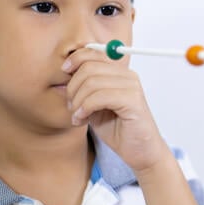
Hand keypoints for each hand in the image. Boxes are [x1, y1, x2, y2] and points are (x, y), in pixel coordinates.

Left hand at [62, 48, 169, 172]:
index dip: (75, 60)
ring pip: (92, 82)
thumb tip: (66, 70)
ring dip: (77, 102)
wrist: (139, 151)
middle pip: (89, 67)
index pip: (93, 53)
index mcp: (120, 73)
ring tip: (77, 116)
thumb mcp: (95, 104)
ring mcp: (132, 87)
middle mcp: (128, 76)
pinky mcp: (133, 101)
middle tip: (71, 106)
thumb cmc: (117, 129)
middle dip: (72, 88)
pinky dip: (85, 108)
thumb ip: (85, 86)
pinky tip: (82, 119)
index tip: (63, 74)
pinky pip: (100, 97)